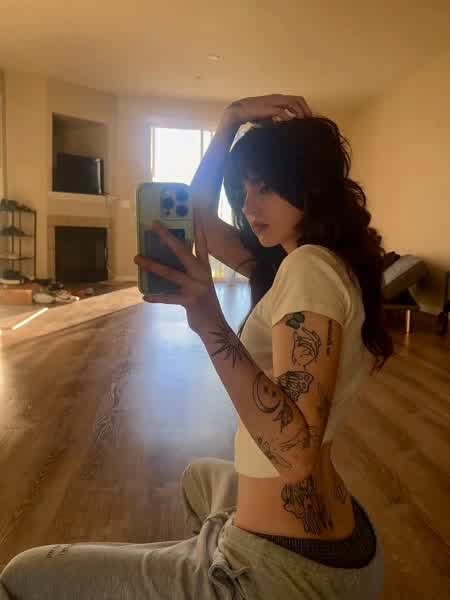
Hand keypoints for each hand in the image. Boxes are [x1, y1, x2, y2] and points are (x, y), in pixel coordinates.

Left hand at [134, 211, 223, 335]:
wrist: (214, 326)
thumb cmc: (203, 303)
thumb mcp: (200, 283)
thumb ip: (188, 271)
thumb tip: (167, 260)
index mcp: (205, 268)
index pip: (201, 242)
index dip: (198, 226)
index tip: (194, 209)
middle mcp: (201, 274)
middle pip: (183, 251)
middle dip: (167, 237)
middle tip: (154, 224)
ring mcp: (196, 287)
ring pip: (170, 273)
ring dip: (152, 265)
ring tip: (137, 258)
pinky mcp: (189, 301)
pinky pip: (169, 297)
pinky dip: (156, 297)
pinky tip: (145, 296)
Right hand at [223, 94, 311, 127]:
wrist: (240, 111)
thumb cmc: (254, 114)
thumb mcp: (269, 115)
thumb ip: (278, 118)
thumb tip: (287, 126)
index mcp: (279, 98)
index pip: (297, 99)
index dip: (304, 107)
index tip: (308, 118)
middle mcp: (278, 98)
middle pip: (297, 100)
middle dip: (305, 109)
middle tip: (310, 120)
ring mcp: (273, 102)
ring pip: (292, 103)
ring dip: (299, 112)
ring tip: (303, 121)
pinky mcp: (268, 108)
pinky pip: (281, 111)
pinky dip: (288, 117)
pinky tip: (291, 124)